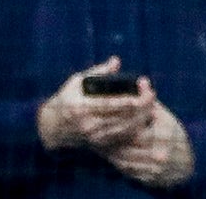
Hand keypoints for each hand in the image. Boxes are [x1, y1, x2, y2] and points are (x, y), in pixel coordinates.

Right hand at [37, 57, 156, 151]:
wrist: (52, 127)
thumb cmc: (66, 98)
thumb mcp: (77, 81)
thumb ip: (98, 71)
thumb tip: (116, 61)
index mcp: (82, 108)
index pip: (114, 105)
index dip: (134, 98)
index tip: (147, 88)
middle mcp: (89, 125)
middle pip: (124, 119)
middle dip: (143, 107)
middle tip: (153, 95)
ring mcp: (94, 137)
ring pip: (126, 131)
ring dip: (142, 118)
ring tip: (152, 105)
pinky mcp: (99, 144)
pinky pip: (123, 138)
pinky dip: (135, 128)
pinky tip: (144, 118)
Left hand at [103, 101, 194, 187]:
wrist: (184, 164)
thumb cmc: (173, 136)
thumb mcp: (166, 116)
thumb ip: (151, 102)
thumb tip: (141, 81)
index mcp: (165, 133)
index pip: (136, 122)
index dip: (120, 117)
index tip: (107, 112)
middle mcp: (160, 151)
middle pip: (127, 140)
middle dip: (111, 134)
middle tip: (96, 127)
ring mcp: (154, 167)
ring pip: (123, 156)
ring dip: (109, 148)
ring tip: (97, 139)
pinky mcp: (148, 177)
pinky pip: (125, 168)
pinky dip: (115, 160)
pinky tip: (108, 153)